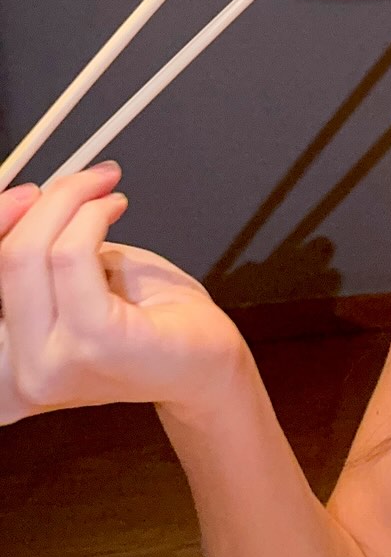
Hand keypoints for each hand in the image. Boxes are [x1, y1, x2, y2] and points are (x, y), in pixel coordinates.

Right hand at [0, 164, 243, 425]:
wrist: (204, 366)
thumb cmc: (148, 325)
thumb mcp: (77, 286)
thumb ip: (43, 257)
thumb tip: (24, 201)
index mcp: (7, 362)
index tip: (24, 193)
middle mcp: (17, 375)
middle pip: (2, 260)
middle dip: (45, 202)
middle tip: (84, 180)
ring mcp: (52, 364)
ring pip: (30, 255)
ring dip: (72, 202)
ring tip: (107, 194)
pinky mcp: (95, 342)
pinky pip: (72, 256)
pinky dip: (92, 218)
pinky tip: (115, 209)